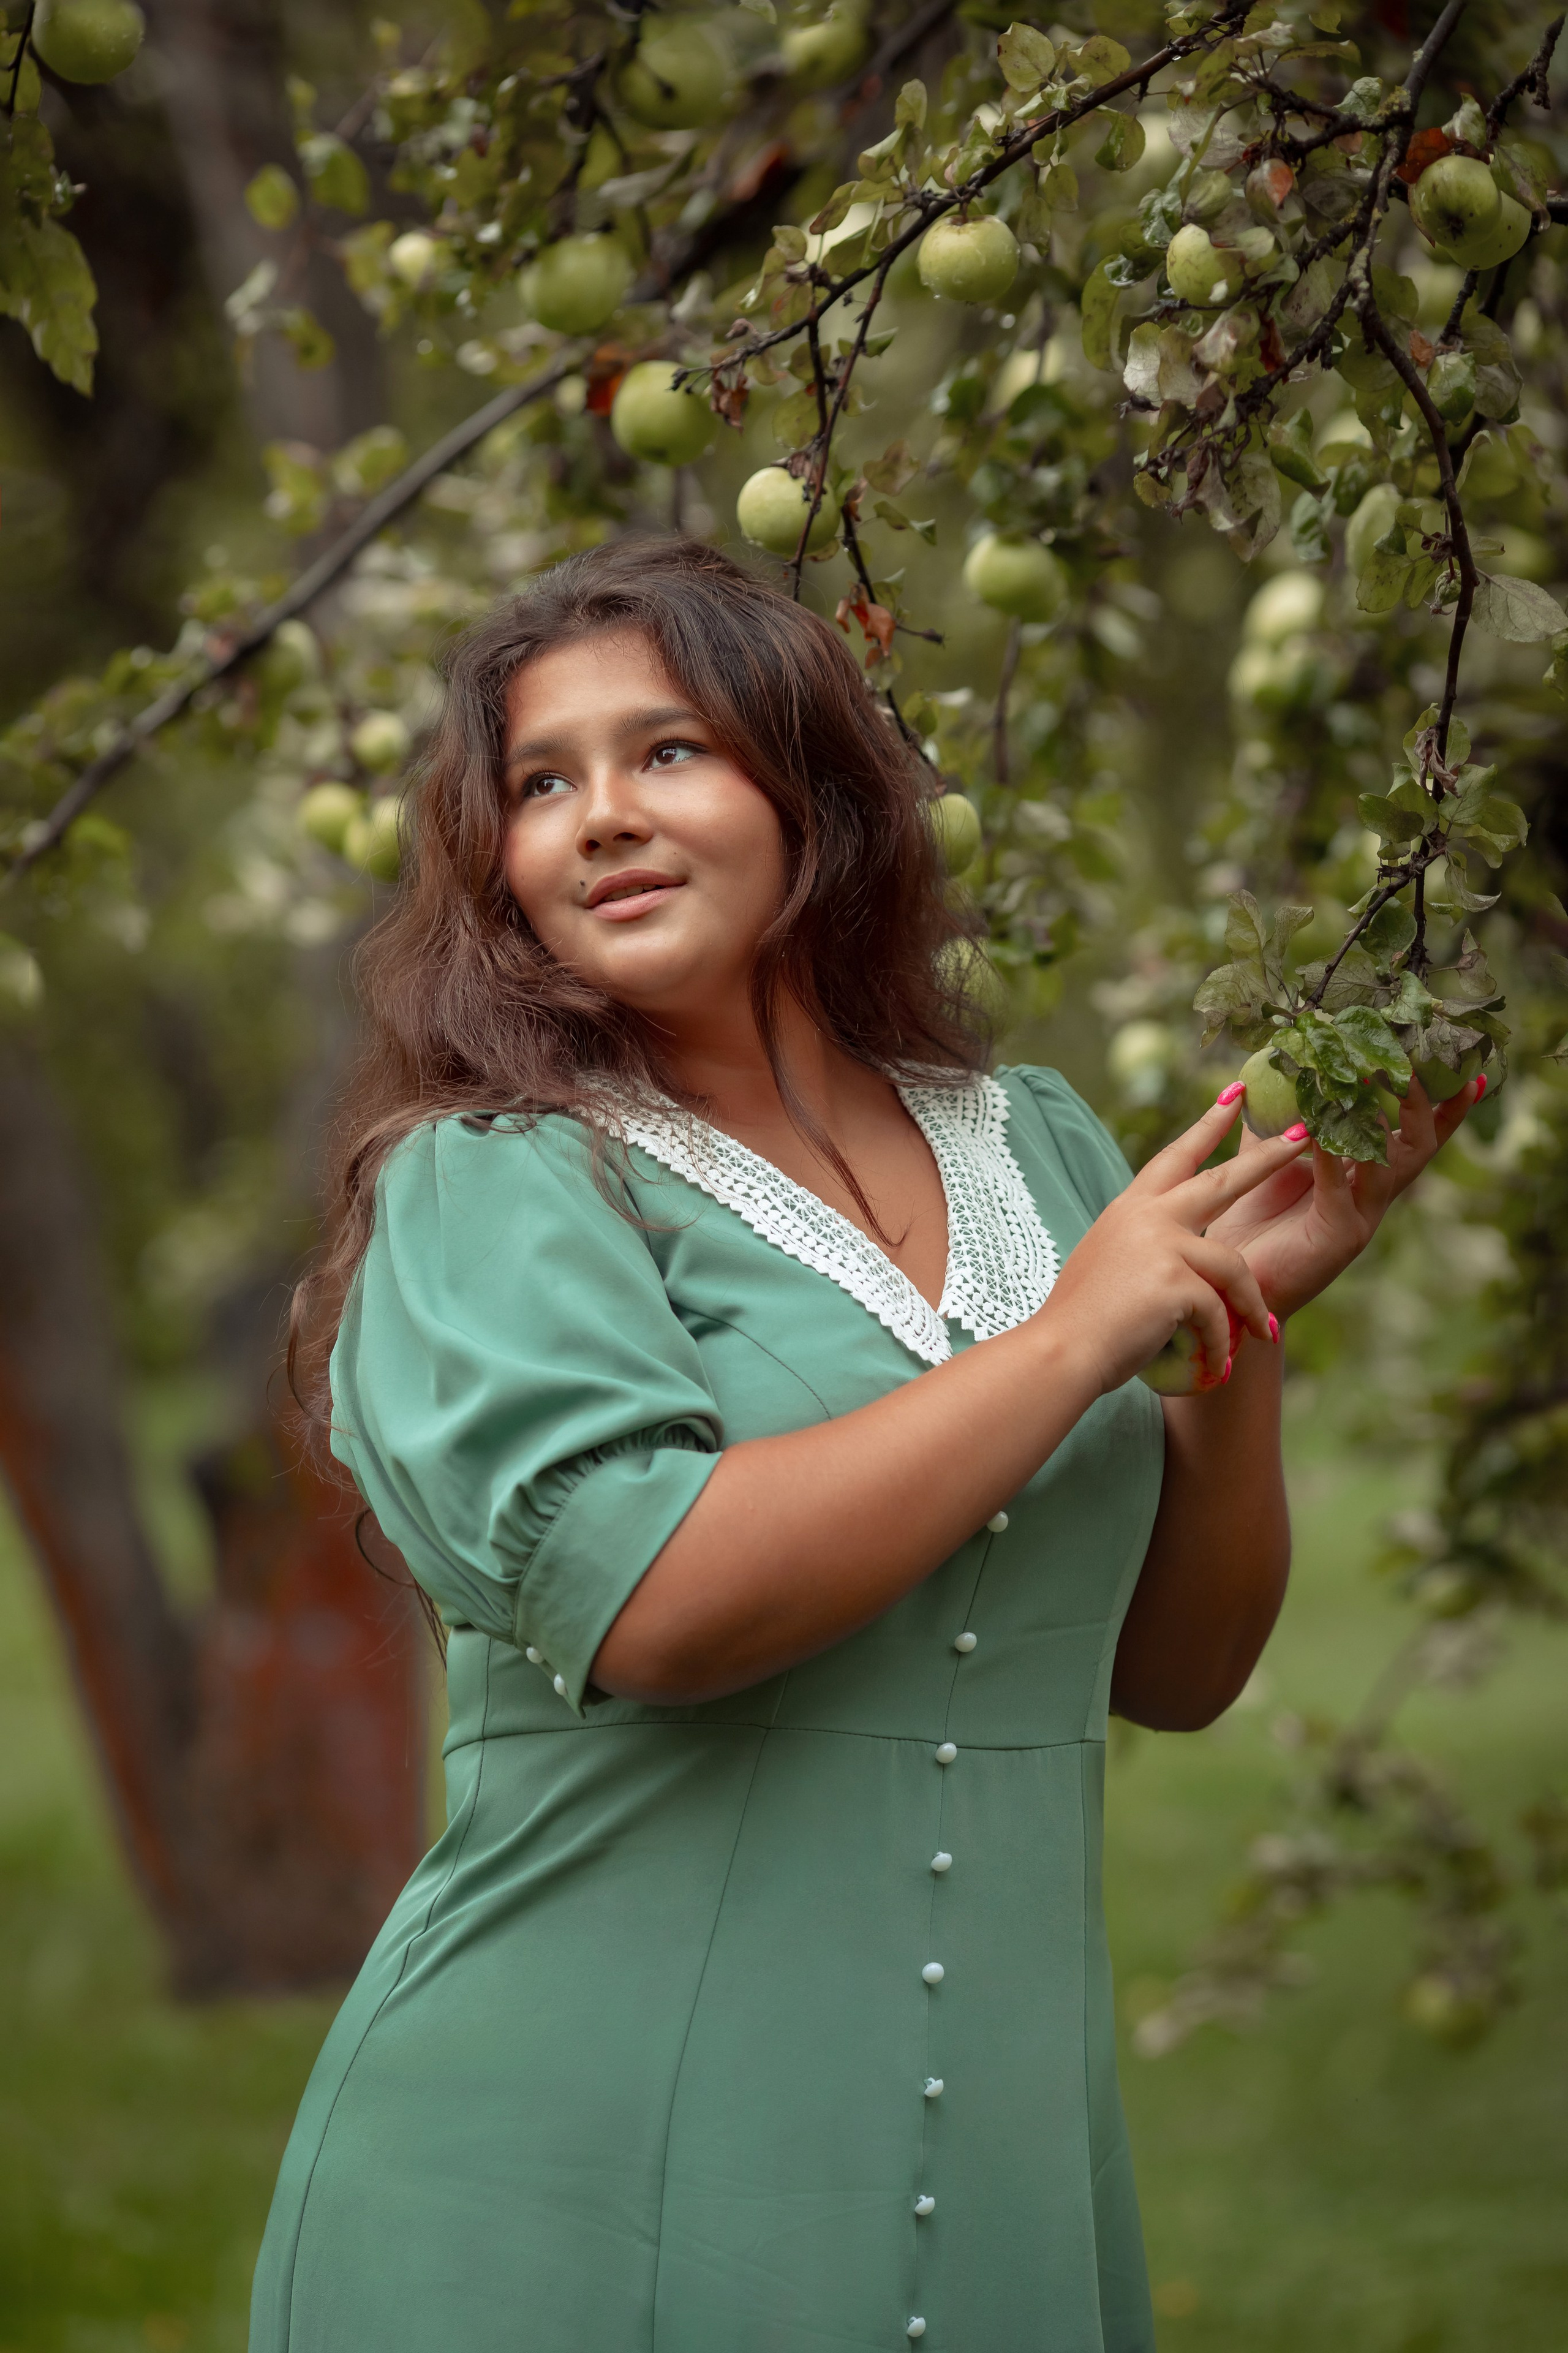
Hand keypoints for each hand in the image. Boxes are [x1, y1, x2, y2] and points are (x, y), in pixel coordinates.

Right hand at [1039, 1091, 1306, 1395]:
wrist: (1061, 1352)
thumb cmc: (1082, 1321)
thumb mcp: (1111, 1264)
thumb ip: (1145, 1247)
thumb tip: (1175, 1256)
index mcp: (1131, 1209)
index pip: (1176, 1157)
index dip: (1206, 1127)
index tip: (1233, 1098)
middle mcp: (1147, 1216)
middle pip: (1221, 1179)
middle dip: (1266, 1159)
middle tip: (1301, 1135)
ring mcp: (1162, 1244)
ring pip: (1233, 1264)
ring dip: (1252, 1305)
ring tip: (1264, 1336)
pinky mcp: (1175, 1280)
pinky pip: (1219, 1312)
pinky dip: (1220, 1345)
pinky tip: (1215, 1368)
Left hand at [1207, 1072, 1484, 1321]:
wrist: (1232, 1282)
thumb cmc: (1250, 1222)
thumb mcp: (1265, 1161)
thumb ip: (1272, 1123)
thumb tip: (1263, 1073)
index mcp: (1364, 1175)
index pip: (1414, 1134)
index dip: (1444, 1106)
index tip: (1471, 1071)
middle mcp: (1373, 1195)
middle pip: (1419, 1145)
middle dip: (1425, 1104)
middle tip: (1421, 1063)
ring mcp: (1361, 1217)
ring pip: (1390, 1165)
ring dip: (1384, 1120)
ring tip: (1374, 1078)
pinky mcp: (1338, 1235)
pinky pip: (1340, 1188)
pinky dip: (1332, 1156)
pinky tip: (1323, 1127)